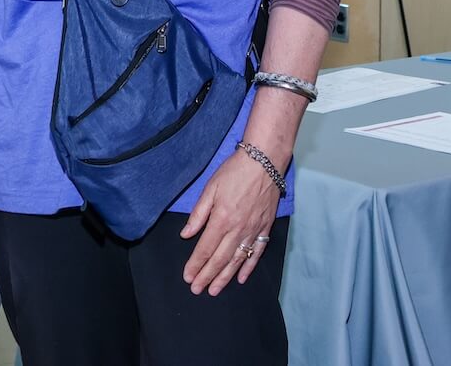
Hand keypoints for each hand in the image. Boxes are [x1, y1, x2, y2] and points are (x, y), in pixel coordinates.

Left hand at [180, 149, 280, 295]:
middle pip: (220, 259)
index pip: (205, 249)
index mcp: (222, 219)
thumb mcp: (210, 188)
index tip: (187, 277)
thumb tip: (186, 235)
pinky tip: (241, 277)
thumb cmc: (235, 171)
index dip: (195, 265)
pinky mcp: (265, 227)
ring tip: (214, 290)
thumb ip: (198, 214)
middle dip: (207, 276)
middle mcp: (238, 229)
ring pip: (237, 260)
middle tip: (197, 290)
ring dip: (225, 277)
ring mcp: (253, 230)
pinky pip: (257, 252)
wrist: (264, 160)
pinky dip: (249, 266)